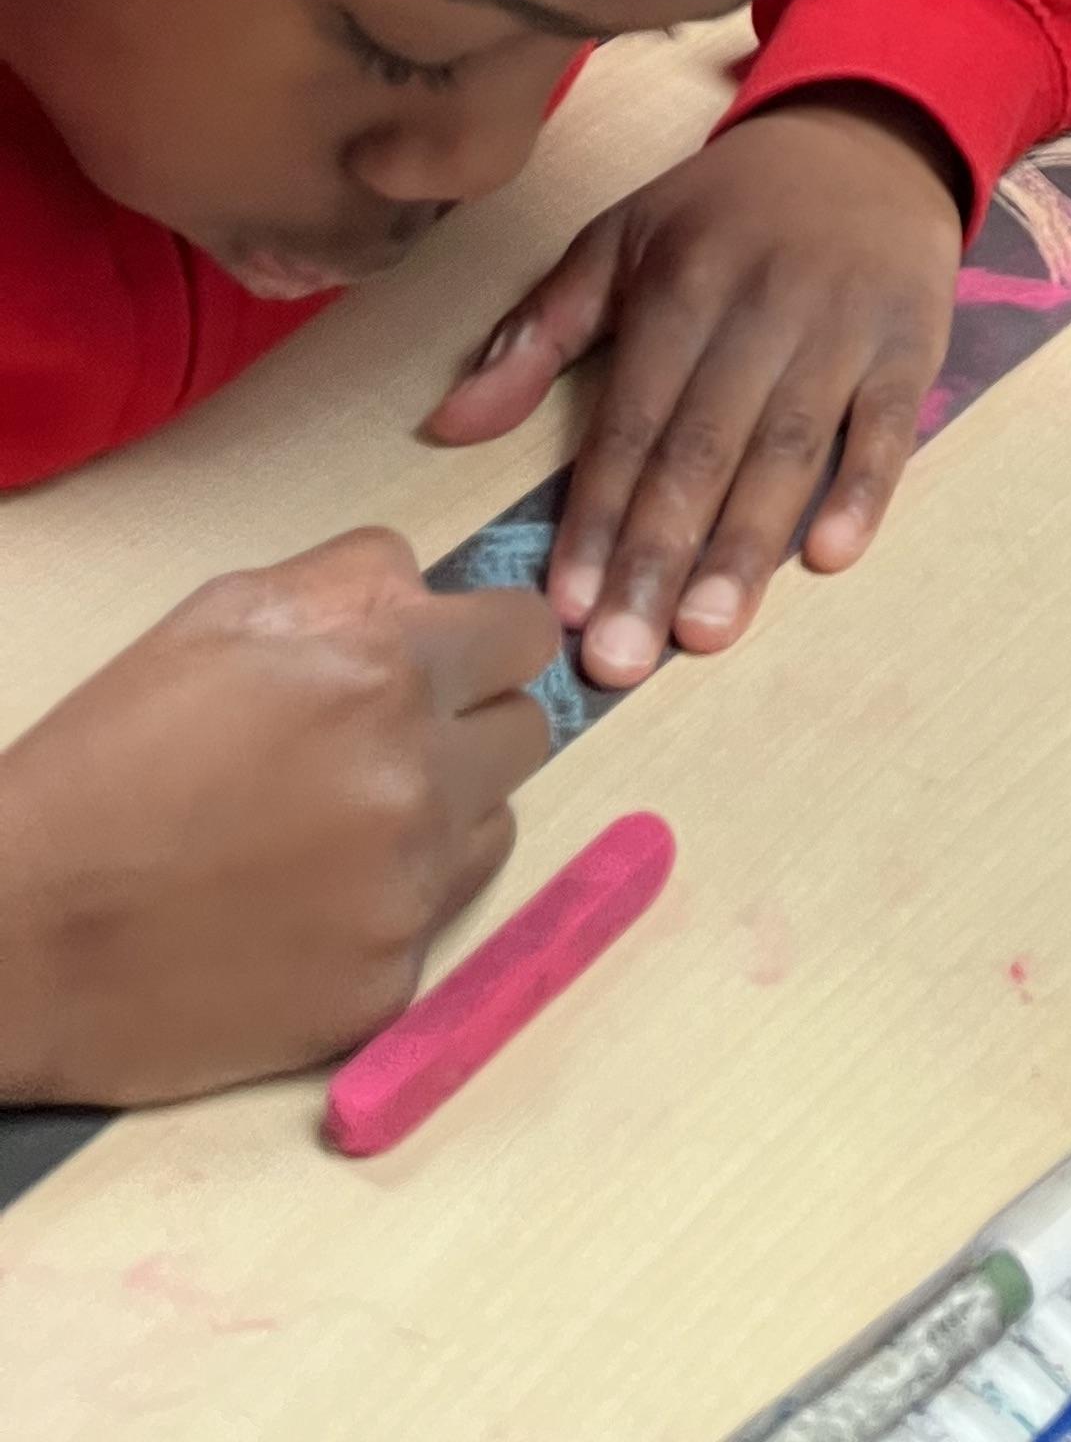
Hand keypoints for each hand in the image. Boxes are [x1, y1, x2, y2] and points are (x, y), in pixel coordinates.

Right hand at [0, 531, 551, 1106]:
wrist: (17, 937)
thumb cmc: (103, 764)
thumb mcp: (219, 617)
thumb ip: (351, 580)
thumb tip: (429, 586)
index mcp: (385, 671)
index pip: (527, 633)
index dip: (487, 643)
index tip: (451, 662)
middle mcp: (418, 779)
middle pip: (526, 731)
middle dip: (468, 726)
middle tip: (380, 747)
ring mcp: (408, 891)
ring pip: (494, 825)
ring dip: (442, 815)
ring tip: (332, 827)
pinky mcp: (387, 984)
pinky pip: (434, 919)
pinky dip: (387, 906)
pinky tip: (301, 905)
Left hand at [424, 94, 966, 690]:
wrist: (866, 142)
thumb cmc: (725, 212)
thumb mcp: (621, 242)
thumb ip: (537, 334)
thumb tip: (448, 425)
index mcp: (679, 283)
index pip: (630, 419)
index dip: (597, 515)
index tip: (566, 605)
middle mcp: (760, 306)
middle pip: (702, 448)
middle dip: (657, 557)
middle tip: (621, 658)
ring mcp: (842, 325)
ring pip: (788, 449)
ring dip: (745, 547)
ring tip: (705, 633)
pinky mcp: (912, 342)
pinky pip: (888, 425)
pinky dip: (864, 489)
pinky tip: (830, 557)